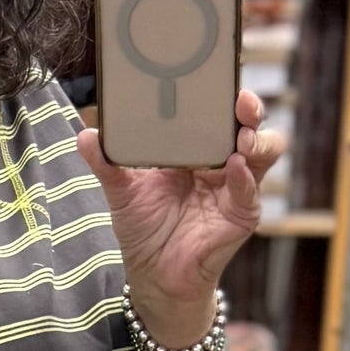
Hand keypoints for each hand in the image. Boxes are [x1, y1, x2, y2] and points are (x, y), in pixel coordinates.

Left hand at [77, 88, 287, 335]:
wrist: (153, 275)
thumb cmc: (144, 228)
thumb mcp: (121, 191)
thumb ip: (107, 163)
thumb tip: (85, 135)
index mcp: (197, 148)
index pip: (217, 112)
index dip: (221, 93)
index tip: (215, 75)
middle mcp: (222, 162)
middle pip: (248, 124)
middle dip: (248, 107)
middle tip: (237, 99)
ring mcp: (236, 186)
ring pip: (264, 150)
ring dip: (256, 138)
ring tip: (242, 136)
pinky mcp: (242, 213)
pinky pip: (250, 190)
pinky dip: (244, 177)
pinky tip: (234, 166)